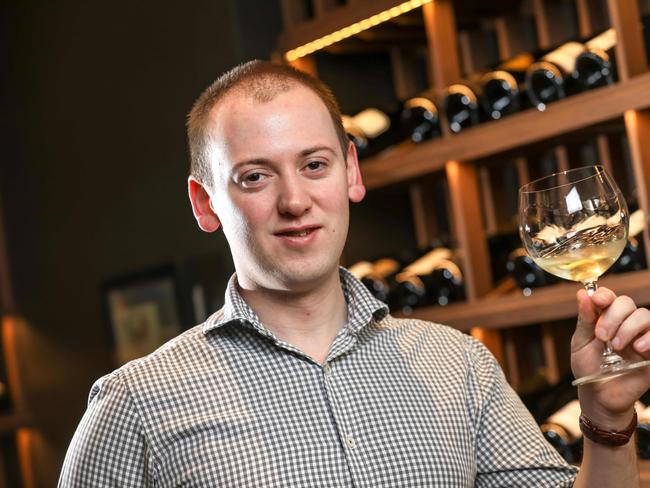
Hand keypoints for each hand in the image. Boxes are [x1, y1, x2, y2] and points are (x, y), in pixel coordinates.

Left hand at [571, 287, 649, 428]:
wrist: (599, 396)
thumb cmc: (588, 368)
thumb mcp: (580, 343)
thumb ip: (585, 320)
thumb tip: (582, 293)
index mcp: (604, 318)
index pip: (609, 297)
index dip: (604, 295)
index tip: (597, 301)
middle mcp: (624, 324)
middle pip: (627, 303)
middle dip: (613, 316)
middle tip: (602, 336)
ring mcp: (641, 337)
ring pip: (644, 315)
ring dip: (629, 327)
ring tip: (616, 346)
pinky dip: (649, 338)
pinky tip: (638, 347)